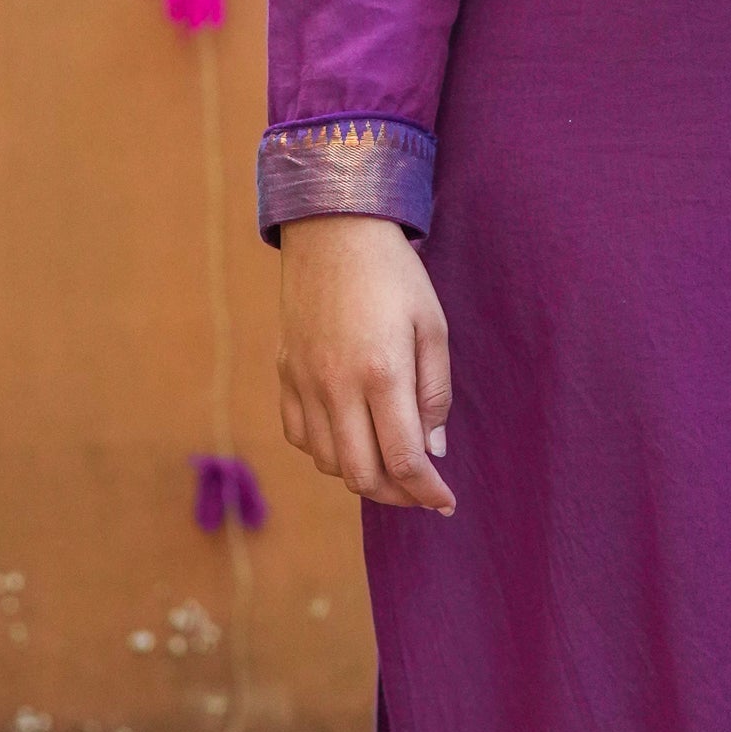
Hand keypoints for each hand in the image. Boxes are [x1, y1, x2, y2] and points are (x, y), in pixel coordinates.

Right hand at [275, 217, 455, 511]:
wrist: (333, 230)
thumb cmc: (394, 275)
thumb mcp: (433, 327)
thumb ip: (435, 394)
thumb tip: (432, 451)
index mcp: (381, 373)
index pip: (403, 459)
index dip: (427, 492)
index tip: (446, 502)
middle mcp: (335, 385)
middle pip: (361, 474)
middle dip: (397, 496)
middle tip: (422, 493)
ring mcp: (303, 382)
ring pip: (328, 462)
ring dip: (362, 475)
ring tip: (392, 466)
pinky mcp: (284, 374)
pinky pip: (300, 436)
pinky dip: (327, 452)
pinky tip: (353, 439)